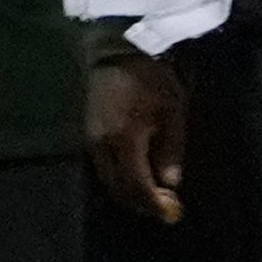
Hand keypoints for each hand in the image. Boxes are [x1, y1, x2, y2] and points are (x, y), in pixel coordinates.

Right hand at [88, 54, 189, 224]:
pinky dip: (118, 177)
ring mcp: (90, 138)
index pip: (136, 186)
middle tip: (164, 208)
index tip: (172, 213)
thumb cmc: (153, 78)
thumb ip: (171, 151)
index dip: (154, 204)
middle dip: (140, 203)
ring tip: (150, 194)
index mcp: (122, 141)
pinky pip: (101, 165)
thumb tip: (169, 183)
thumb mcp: (173, 112)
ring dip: (128, 191)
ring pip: (107, 178)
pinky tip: (133, 174)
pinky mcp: (87, 131)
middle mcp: (100, 145)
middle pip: (117, 188)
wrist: (121, 47)